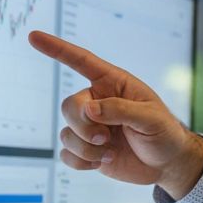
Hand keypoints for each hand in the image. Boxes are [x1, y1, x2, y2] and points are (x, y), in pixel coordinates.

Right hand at [28, 31, 202, 197]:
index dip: (58, 49)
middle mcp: (98, 102)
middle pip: (69, 106)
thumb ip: (121, 110)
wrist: (167, 164)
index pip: (82, 62)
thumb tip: (89, 110)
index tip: (34, 37)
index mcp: (114, 84)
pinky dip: (82, 162)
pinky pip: (67, 153)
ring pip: (66, 133)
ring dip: (86, 148)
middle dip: (83, 125)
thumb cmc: (165, 133)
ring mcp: (91, 126)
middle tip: (104, 138)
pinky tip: (102, 162)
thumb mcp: (151, 118)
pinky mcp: (87, 149)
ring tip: (110, 152)